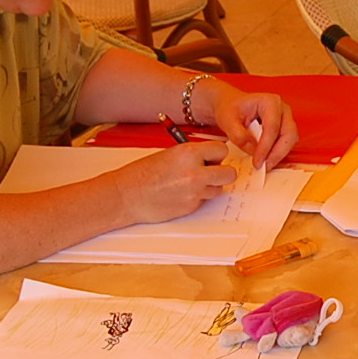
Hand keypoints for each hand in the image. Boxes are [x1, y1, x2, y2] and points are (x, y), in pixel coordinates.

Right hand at [113, 141, 233, 223]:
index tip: (212, 157)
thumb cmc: (143, 173)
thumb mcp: (170, 154)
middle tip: (211, 171)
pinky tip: (180, 194)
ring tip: (190, 183)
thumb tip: (210, 159)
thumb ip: (192, 155)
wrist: (128, 195)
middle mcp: (195, 172)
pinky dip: (197, 197)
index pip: (221, 150)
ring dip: (209, 186)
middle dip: (222, 172)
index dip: (217, 154)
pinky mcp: (191, 207)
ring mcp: (195, 192)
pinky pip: (204, 201)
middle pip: (229, 174)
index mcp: (188, 153)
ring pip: (218, 189)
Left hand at [193, 80, 296, 170]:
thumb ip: (239, 135)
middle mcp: (282, 109)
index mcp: (270, 102)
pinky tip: (265, 160)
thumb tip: (253, 150)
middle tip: (263, 166)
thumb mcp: (228, 121)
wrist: (231, 106)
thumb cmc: (230, 109)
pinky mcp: (284, 129)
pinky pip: (286, 144)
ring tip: (263, 164)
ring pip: (290, 141)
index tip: (257, 161)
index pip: (272, 127)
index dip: (266, 147)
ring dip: (278, 155)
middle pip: (288, 134)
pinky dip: (277, 154)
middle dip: (277, 153)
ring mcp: (285, 119)